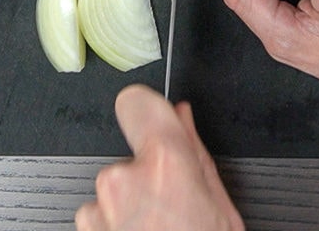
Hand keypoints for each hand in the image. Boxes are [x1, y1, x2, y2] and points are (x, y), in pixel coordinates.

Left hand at [75, 84, 243, 230]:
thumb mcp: (220, 205)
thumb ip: (194, 152)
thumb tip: (181, 117)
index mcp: (164, 162)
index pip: (135, 100)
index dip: (145, 109)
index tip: (152, 118)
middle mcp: (124, 180)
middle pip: (128, 155)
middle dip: (144, 174)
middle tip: (170, 207)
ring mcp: (98, 211)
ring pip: (112, 191)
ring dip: (128, 207)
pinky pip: (98, 218)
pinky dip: (115, 229)